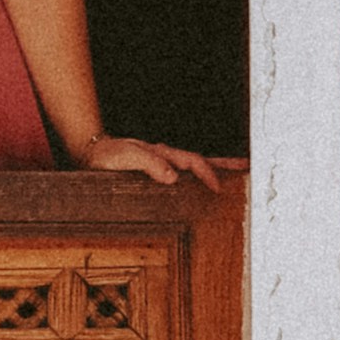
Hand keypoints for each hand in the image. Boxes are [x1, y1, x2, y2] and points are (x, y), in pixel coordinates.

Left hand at [71, 134, 224, 189]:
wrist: (91, 152)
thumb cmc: (106, 156)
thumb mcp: (125, 158)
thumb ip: (148, 164)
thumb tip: (173, 177)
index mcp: (163, 153)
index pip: (192, 162)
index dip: (206, 174)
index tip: (218, 188)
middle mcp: (166, 157)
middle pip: (201, 160)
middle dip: (225, 165)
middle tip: (248, 167)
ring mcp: (163, 163)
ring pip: (194, 165)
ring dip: (215, 169)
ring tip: (236, 173)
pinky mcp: (157, 170)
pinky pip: (183, 171)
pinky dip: (199, 174)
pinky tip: (203, 182)